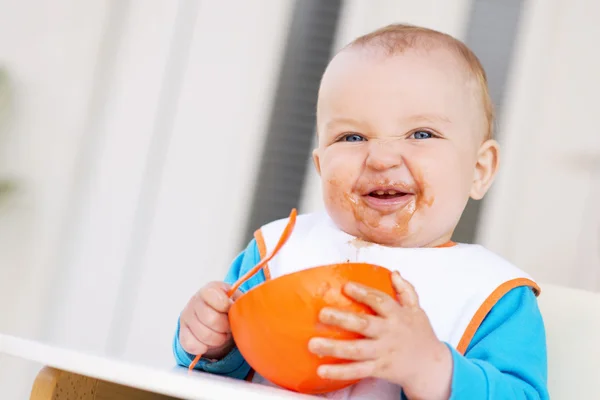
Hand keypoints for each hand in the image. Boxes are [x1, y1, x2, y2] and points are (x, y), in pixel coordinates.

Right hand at [179, 281, 242, 359]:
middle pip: (210, 319)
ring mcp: (187, 317)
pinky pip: (192, 345)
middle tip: (229, 327)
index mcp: (209, 290)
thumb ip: (240, 302)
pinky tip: (211, 342)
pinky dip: (205, 348)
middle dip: (225, 327)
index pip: (213, 295)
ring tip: (223, 334)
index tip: (231, 310)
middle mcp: (195, 301)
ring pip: (204, 335)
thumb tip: (246, 311)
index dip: (225, 306)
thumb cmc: (229, 308)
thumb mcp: (237, 299)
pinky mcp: (183, 333)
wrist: (216, 316)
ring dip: (218, 339)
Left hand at [308, 271, 451, 399]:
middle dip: (342, 319)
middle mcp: (389, 333)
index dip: (363, 293)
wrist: (431, 367)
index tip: (345, 287)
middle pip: (364, 325)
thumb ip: (406, 290)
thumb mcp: (417, 310)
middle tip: (322, 314)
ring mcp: (383, 352)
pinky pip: (357, 371)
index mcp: (397, 316)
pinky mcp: (378, 369)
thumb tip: (394, 273)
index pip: (380, 301)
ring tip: (313, 344)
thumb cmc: (420, 334)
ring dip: (334, 348)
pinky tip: (321, 370)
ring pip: (357, 351)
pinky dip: (339, 372)